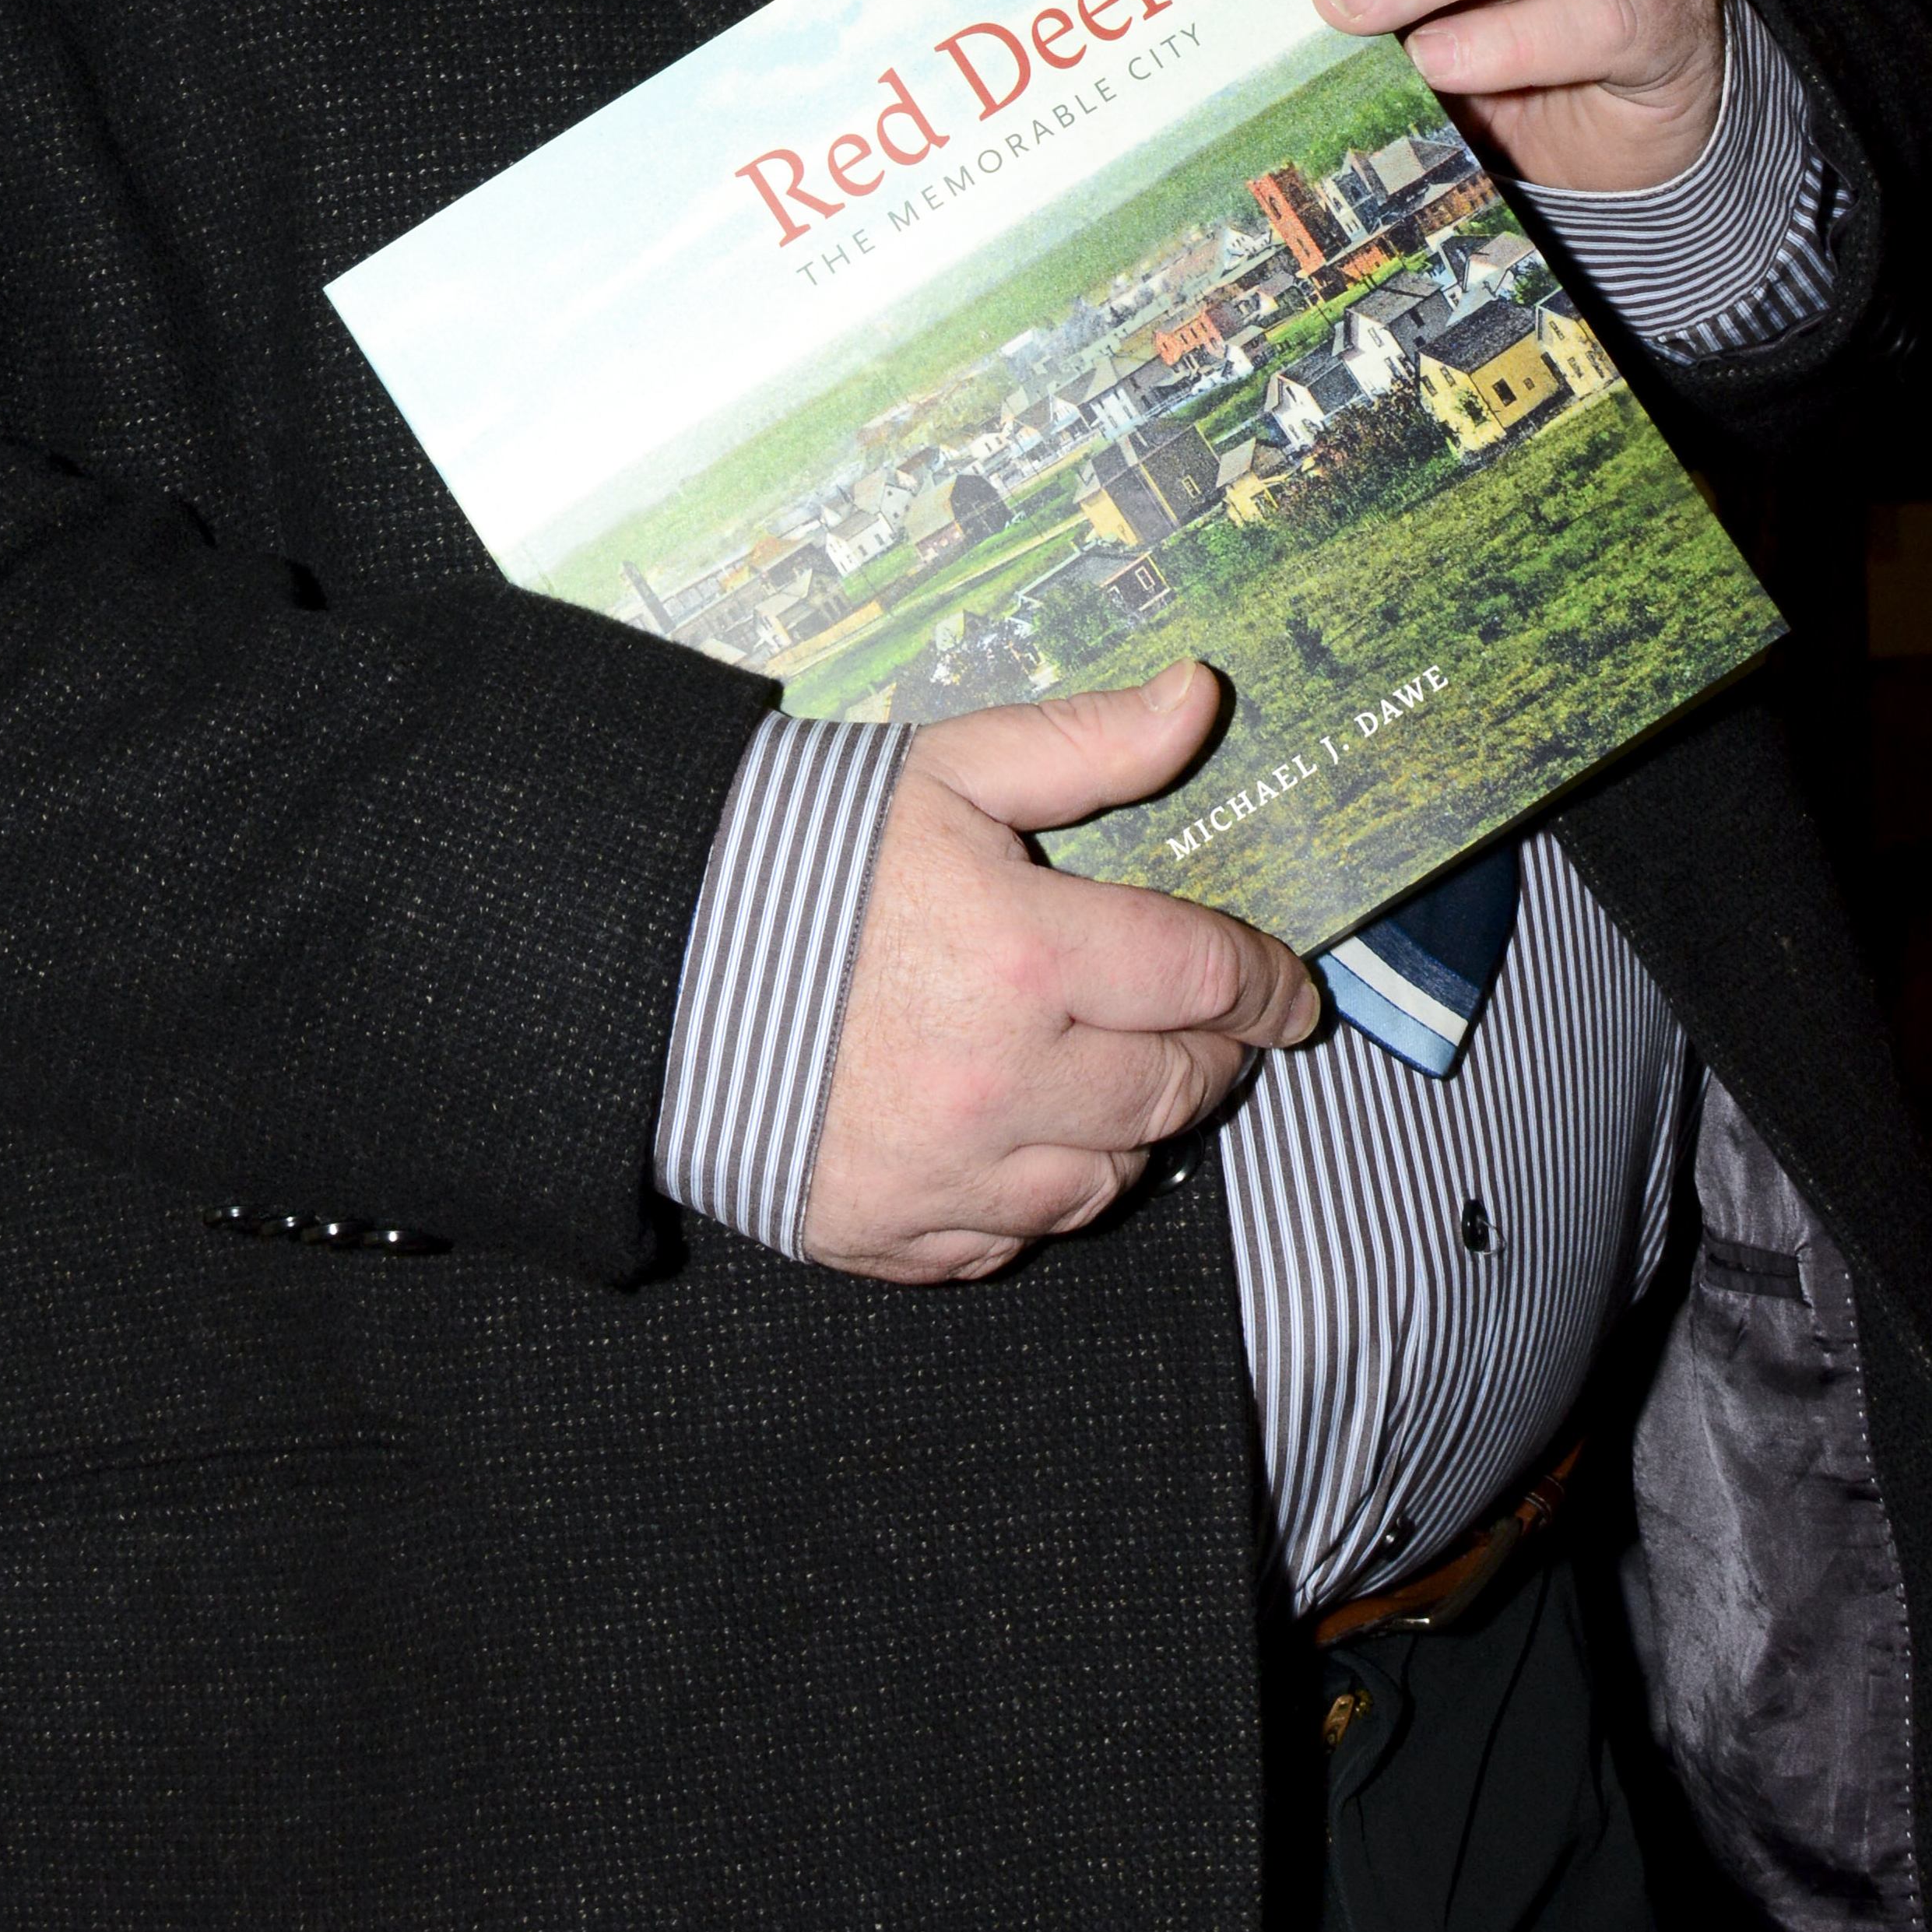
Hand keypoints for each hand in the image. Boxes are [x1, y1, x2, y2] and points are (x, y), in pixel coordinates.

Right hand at [802, 664, 1317, 1285]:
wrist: (643, 959)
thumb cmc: (795, 850)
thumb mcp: (945, 770)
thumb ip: (1086, 745)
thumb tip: (1198, 696)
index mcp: (1025, 957)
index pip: (1205, 979)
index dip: (1265, 981)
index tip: (1288, 989)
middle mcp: (1002, 1083)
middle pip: (1177, 1088)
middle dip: (1209, 1050)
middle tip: (1199, 1020)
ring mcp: (949, 1174)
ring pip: (1112, 1176)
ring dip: (1130, 1124)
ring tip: (1102, 1066)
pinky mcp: (896, 1235)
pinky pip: (1019, 1234)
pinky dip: (1040, 1187)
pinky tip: (1019, 1128)